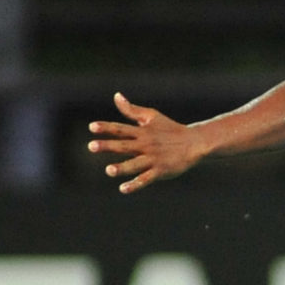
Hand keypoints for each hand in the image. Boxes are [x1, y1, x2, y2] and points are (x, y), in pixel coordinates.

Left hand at [87, 93, 203, 193]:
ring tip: (109, 170)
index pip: (121, 129)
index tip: (92, 127)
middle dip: (107, 146)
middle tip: (91, 146)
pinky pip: (146, 179)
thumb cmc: (170, 129)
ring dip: (122, 168)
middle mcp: (145, 145)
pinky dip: (135, 184)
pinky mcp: (161, 171)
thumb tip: (116, 96)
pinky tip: (123, 188)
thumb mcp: (151, 116)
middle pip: (124, 146)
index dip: (106, 128)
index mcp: (142, 132)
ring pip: (135, 164)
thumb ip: (131, 110)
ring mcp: (153, 159)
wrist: (194, 143)